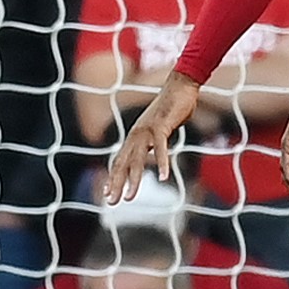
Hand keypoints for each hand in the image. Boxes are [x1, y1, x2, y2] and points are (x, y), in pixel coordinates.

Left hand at [103, 73, 199, 203]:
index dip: (114, 177)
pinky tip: (163, 177)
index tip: (108, 194)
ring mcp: (148, 130)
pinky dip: (162, 163)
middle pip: (124, 162)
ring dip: (133, 179)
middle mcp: (137, 133)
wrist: (180, 86)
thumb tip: (155, 151)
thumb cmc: (171, 108)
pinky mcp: (162, 125)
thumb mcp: (159, 129)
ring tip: (130, 197)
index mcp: (135, 136)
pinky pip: (161, 147)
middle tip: (112, 202)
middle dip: (117, 183)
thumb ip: (154, 141)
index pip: (120, 160)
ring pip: (137, 159)